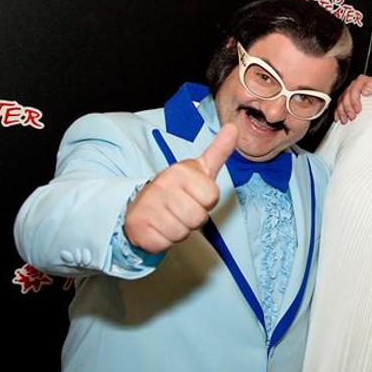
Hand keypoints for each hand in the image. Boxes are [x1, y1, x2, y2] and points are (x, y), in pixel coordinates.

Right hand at [123, 124, 237, 253]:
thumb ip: (218, 151)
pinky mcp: (138, 227)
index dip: (206, 202)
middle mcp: (162, 185)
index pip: (211, 197)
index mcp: (180, 171)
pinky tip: (156, 228)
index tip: (193, 195)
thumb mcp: (199, 169)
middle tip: (180, 209)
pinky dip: (163, 241)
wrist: (141, 206)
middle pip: (198, 217)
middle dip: (193, 219)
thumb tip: (233, 128)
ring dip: (178, 231)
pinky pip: (164, 244)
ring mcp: (148, 206)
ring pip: (182, 232)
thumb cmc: (177, 189)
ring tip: (169, 218)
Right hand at [334, 74, 371, 123]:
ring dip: (341, 111)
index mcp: (363, 80)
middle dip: (348, 108)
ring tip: (345, 120)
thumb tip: (365, 91)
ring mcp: (351, 91)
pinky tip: (338, 118)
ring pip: (341, 100)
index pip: (354, 89)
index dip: (354, 100)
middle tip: (352, 117)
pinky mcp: (349, 98)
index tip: (358, 110)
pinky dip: (338, 111)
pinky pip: (340, 104)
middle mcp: (355, 84)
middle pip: (346, 95)